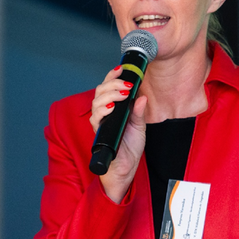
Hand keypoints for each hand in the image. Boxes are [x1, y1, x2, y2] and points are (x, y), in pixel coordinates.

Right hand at [89, 66, 146, 202]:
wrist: (126, 168)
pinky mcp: (99, 132)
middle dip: (112, 84)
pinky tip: (112, 107)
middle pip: (100, 91)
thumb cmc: (129, 148)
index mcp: (114, 108)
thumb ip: (139, 112)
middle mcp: (105, 113)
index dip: (112, 76)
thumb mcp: (139, 127)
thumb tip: (142, 96)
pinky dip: (103, 110)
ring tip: (122, 95)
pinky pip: (96, 118)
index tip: (122, 69)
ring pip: (96, 102)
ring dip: (109, 95)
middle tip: (126, 85)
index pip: (108, 87)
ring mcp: (101, 122)